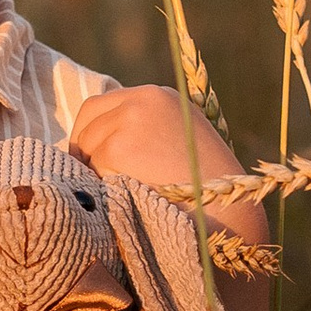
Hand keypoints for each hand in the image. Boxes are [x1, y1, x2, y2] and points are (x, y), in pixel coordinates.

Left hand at [69, 87, 255, 217]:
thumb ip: (150, 132)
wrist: (225, 215)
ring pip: (86, 144)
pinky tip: (126, 198)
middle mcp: (145, 98)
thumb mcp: (182, 143)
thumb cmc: (205, 191)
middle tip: (88, 176)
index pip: (104, 104)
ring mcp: (130, 120)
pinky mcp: (118, 147)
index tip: (92, 157)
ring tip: (121, 192)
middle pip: (88, 117)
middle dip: (85, 147)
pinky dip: (101, 185)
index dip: (94, 132)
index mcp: (161, 96)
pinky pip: (91, 167)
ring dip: (93, 169)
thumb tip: (104, 143)